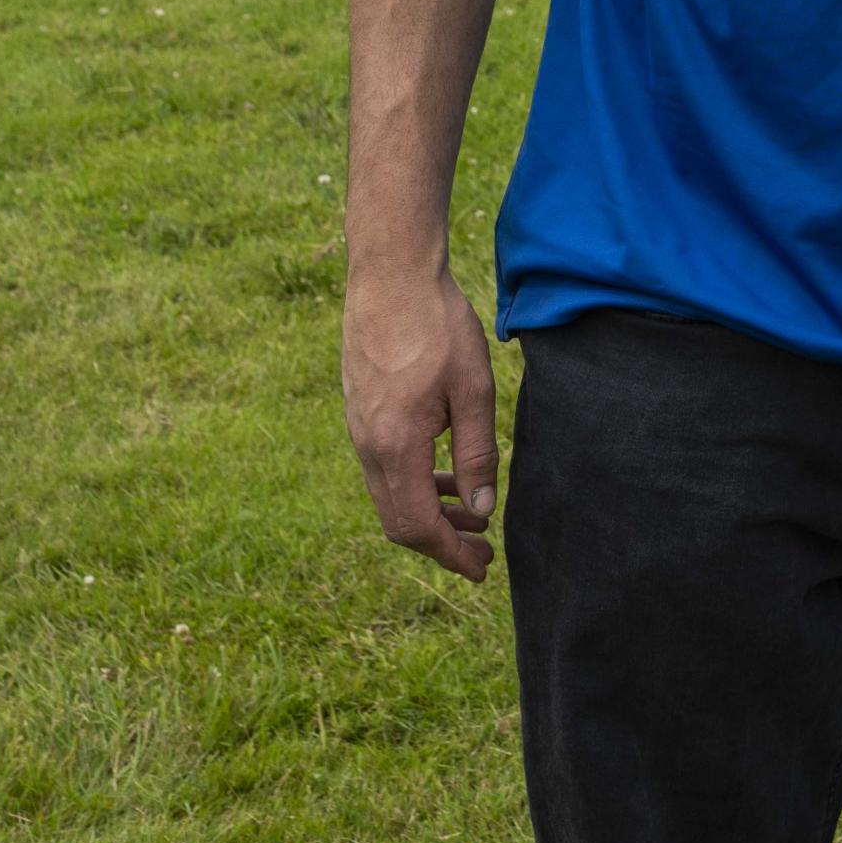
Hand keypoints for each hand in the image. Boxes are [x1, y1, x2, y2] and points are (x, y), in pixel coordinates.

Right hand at [343, 264, 499, 582]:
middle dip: (441, 543)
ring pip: (390, 496)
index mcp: (395, 446)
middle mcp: (367, 446)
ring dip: (429, 513)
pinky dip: (415, 484)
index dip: (450, 554)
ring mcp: (358, 430)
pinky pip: (384, 468)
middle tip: (482, 550)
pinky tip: (446, 472)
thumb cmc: (438, 325)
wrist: (390, 274)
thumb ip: (476, 453)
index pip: (418, 527)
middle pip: (398, 522)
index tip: (482, 568)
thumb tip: (481, 508)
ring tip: (473, 512)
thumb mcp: (472, 389)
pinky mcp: (360, 413)